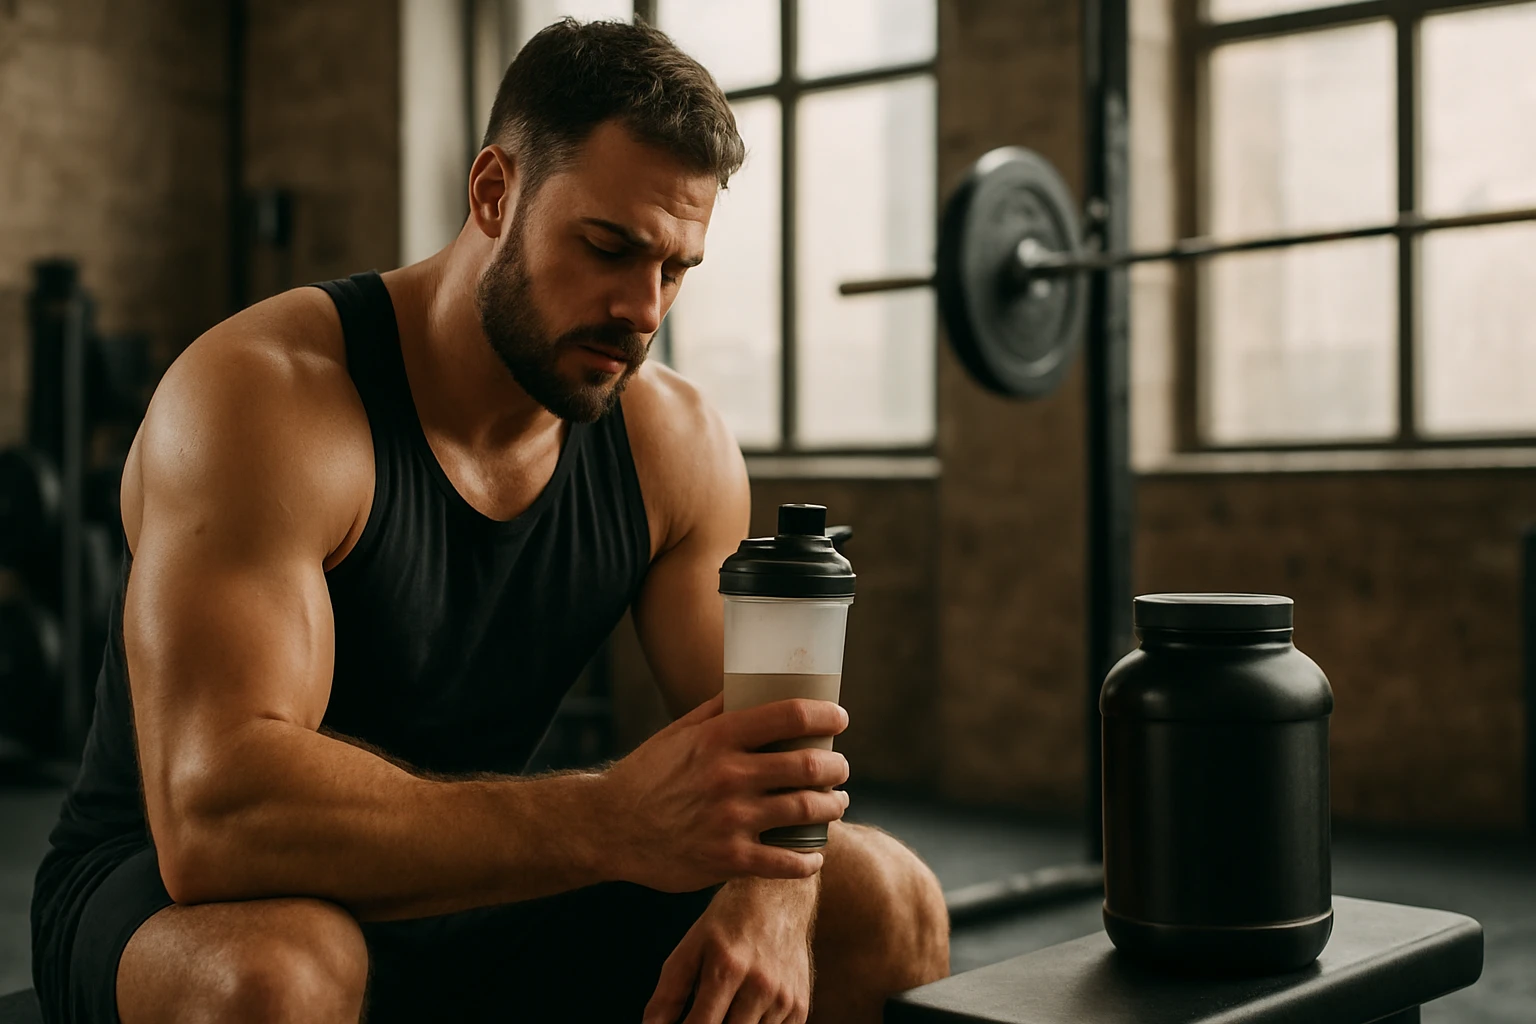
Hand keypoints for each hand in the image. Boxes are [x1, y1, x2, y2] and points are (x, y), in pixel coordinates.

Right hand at [596, 694, 850, 892]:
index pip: (789, 715)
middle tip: (840, 769)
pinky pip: (786, 861)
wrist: (609, 827)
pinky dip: (809, 859)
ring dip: (832, 807)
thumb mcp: (677, 733)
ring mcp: (730, 819)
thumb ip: (717, 711)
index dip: (825, 715)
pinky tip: (814, 855)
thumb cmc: (646, 776)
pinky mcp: (728, 859)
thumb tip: (751, 684)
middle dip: (836, 767)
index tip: (840, 718)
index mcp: (718, 738)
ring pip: (806, 810)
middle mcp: (728, 775)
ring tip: (836, 804)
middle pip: (808, 765)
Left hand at [644, 876, 817, 1023]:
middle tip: (700, 1019)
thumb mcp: (691, 946)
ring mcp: (784, 998)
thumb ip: (668, 992)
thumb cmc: (728, 920)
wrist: (779, 896)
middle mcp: (760, 985)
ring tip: (723, 1012)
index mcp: (727, 968)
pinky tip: (744, 1015)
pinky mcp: (799, 1006)